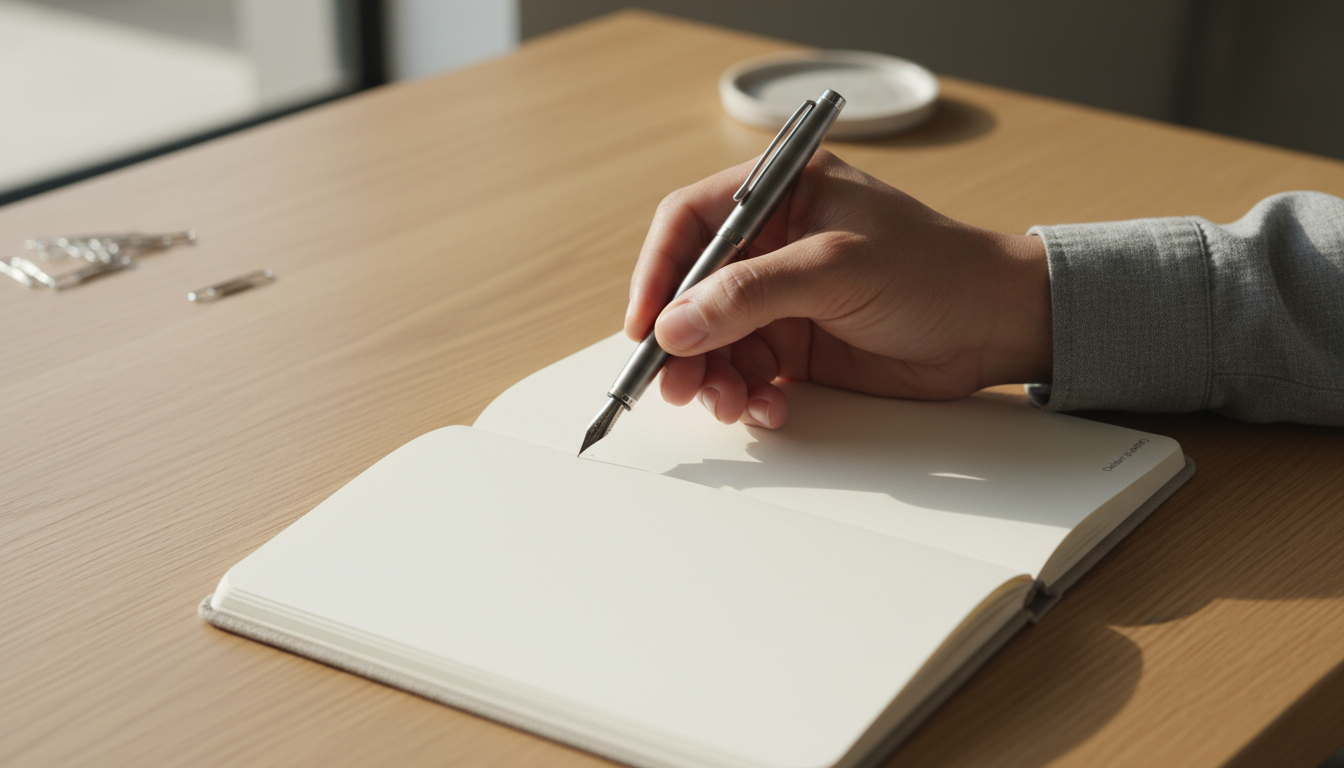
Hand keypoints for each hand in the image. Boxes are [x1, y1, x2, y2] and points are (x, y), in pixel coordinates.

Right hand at [624, 150, 1051, 427]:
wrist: (994, 324)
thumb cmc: (935, 269)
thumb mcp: (837, 268)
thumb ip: (752, 294)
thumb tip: (677, 323)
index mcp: (780, 194)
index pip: (690, 223)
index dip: (658, 272)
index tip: (646, 324)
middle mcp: (774, 244)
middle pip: (693, 290)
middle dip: (681, 340)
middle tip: (675, 383)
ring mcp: (784, 298)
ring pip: (714, 340)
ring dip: (712, 377)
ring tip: (727, 403)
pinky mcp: (798, 345)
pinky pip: (748, 372)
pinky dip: (748, 395)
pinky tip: (767, 407)